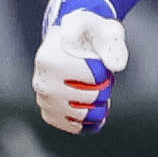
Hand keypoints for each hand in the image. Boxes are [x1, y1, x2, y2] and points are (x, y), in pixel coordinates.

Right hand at [32, 0, 125, 131]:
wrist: (73, 41)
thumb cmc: (91, 32)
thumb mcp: (105, 29)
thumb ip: (112, 43)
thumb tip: (115, 67)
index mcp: (50, 58)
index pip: (96, 76)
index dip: (105, 70)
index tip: (96, 60)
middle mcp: (42, 81)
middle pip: (92, 96)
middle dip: (104, 86)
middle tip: (97, 75)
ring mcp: (43, 99)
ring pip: (85, 115)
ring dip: (99, 104)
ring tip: (94, 89)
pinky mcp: (49, 113)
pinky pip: (76, 127)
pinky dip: (91, 121)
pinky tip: (94, 107)